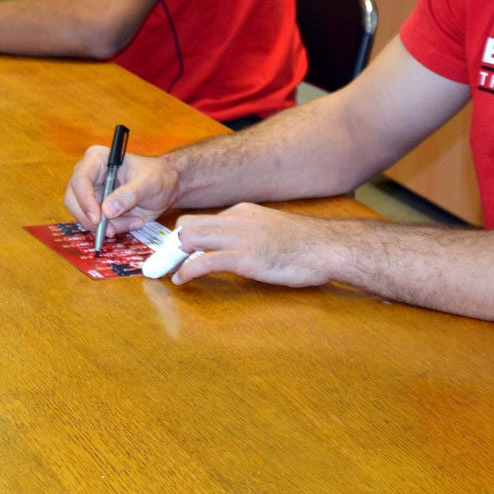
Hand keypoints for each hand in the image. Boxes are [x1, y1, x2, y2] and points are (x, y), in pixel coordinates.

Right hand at [63, 149, 179, 236]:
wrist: (166, 187)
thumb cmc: (158, 176)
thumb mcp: (148, 183)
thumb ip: (129, 195)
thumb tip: (107, 211)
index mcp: (97, 159)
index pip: (80, 179)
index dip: (85, 200)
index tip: (98, 218)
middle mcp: (89, 175)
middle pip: (74, 200)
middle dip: (92, 219)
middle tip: (112, 230)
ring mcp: (90, 192)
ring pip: (83, 215)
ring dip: (106, 226)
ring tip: (133, 222)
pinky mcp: (96, 207)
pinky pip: (94, 224)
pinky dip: (112, 228)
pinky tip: (131, 222)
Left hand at [169, 203, 331, 286]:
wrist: (328, 247)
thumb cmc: (307, 244)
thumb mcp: (273, 230)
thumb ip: (252, 234)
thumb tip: (238, 247)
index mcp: (243, 212)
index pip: (203, 219)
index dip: (186, 236)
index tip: (177, 251)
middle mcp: (236, 219)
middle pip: (188, 225)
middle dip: (171, 245)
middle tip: (166, 263)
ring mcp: (238, 238)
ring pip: (189, 238)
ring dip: (174, 257)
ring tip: (169, 272)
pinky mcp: (242, 258)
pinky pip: (203, 261)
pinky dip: (186, 271)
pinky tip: (181, 281)